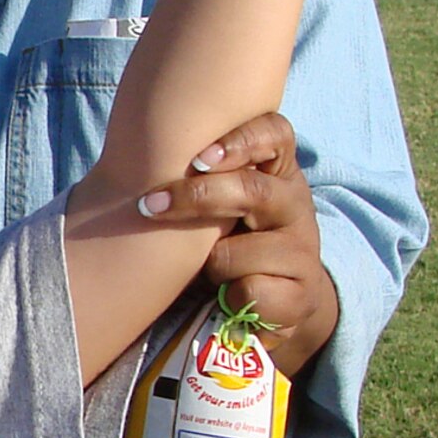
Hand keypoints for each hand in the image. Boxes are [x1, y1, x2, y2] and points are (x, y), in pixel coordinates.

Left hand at [137, 112, 338, 378]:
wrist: (279, 302)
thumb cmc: (235, 243)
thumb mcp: (222, 208)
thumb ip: (201, 181)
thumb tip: (135, 161)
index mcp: (278, 174)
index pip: (275, 134)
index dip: (240, 141)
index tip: (198, 158)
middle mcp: (295, 205)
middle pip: (253, 190)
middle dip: (198, 197)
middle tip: (149, 206)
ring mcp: (302, 250)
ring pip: (240, 252)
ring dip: (212, 265)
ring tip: (208, 272)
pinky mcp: (301, 294)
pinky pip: (250, 291)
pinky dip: (228, 298)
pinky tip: (227, 299)